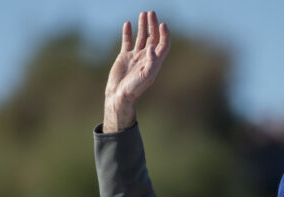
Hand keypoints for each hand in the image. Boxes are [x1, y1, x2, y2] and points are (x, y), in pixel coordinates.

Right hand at [102, 11, 170, 132]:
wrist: (119, 96)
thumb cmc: (134, 89)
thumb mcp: (145, 76)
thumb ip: (151, 62)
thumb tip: (152, 47)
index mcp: (154, 62)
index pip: (163, 45)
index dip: (164, 34)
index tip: (162, 24)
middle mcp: (146, 58)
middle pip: (153, 38)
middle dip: (153, 25)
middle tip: (151, 13)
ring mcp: (135, 57)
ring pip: (141, 38)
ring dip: (143, 26)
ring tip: (143, 14)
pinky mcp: (124, 57)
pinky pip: (127, 42)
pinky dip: (128, 33)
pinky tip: (128, 24)